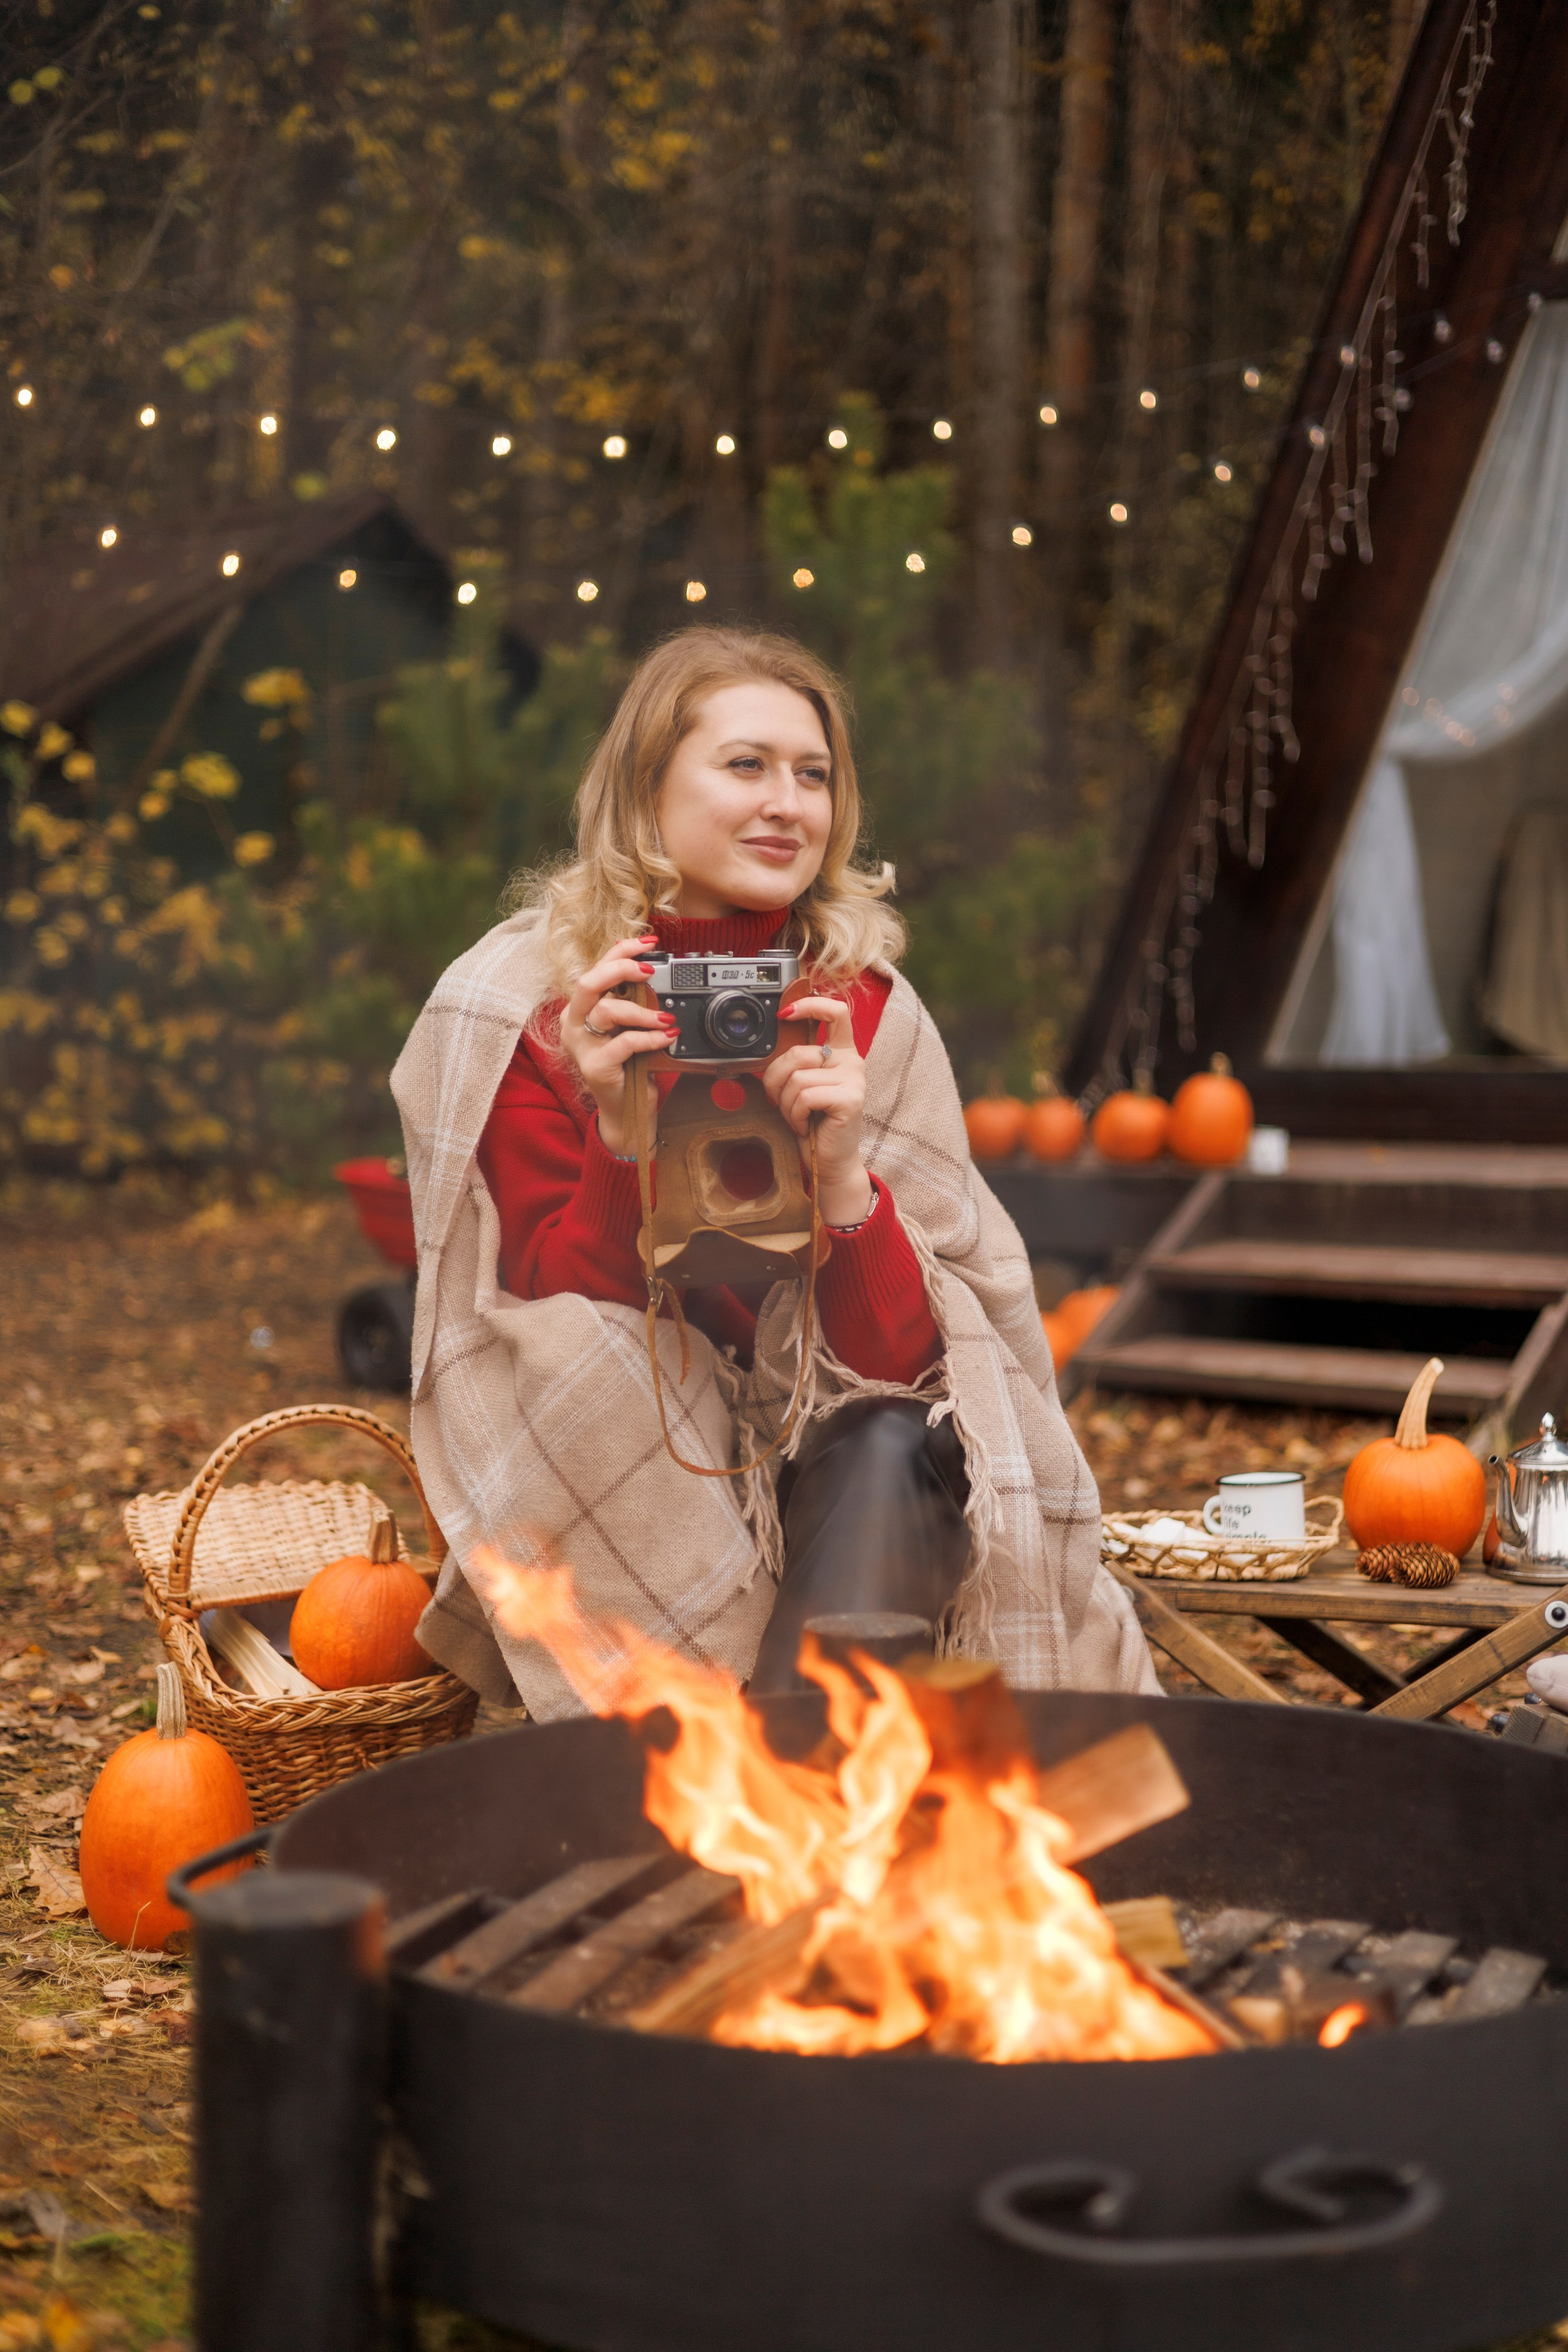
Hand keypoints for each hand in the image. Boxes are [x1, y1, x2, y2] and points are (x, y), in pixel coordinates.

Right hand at [558, 934, 672, 1155]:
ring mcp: (581, 1046)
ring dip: (642, 1010)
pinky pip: (625, 1042)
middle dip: (621, 969)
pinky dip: (650, 1038)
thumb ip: (629, 998)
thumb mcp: (626, 1025)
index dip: (621, 951)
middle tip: (650, 972)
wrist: (624, 1108)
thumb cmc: (626, 1063)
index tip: (649, 942)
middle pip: (589, 983)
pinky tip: (666, 1037)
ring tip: (666, 1018)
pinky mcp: (595, 1066)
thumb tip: (644, 965)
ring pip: (607, 1011)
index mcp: (579, 1008)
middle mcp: (573, 1024)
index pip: (595, 968)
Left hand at [761, 994, 872, 1227]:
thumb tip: (763, 1052)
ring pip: (797, 1079)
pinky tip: (805, 1126)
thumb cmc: (814, 1125)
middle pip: (797, 1053)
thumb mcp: (800, 1087)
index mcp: (841, 1052)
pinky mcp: (850, 1099)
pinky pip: (805, 1097)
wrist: (831, 1162)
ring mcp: (854, 1079)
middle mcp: (852, 1061)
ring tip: (797, 1118)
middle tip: (781, 1103)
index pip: (835, 1012)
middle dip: (776, 1081)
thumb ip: (794, 1064)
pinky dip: (795, 1115)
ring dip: (786, 1104)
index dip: (809, 1005)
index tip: (784, 1013)